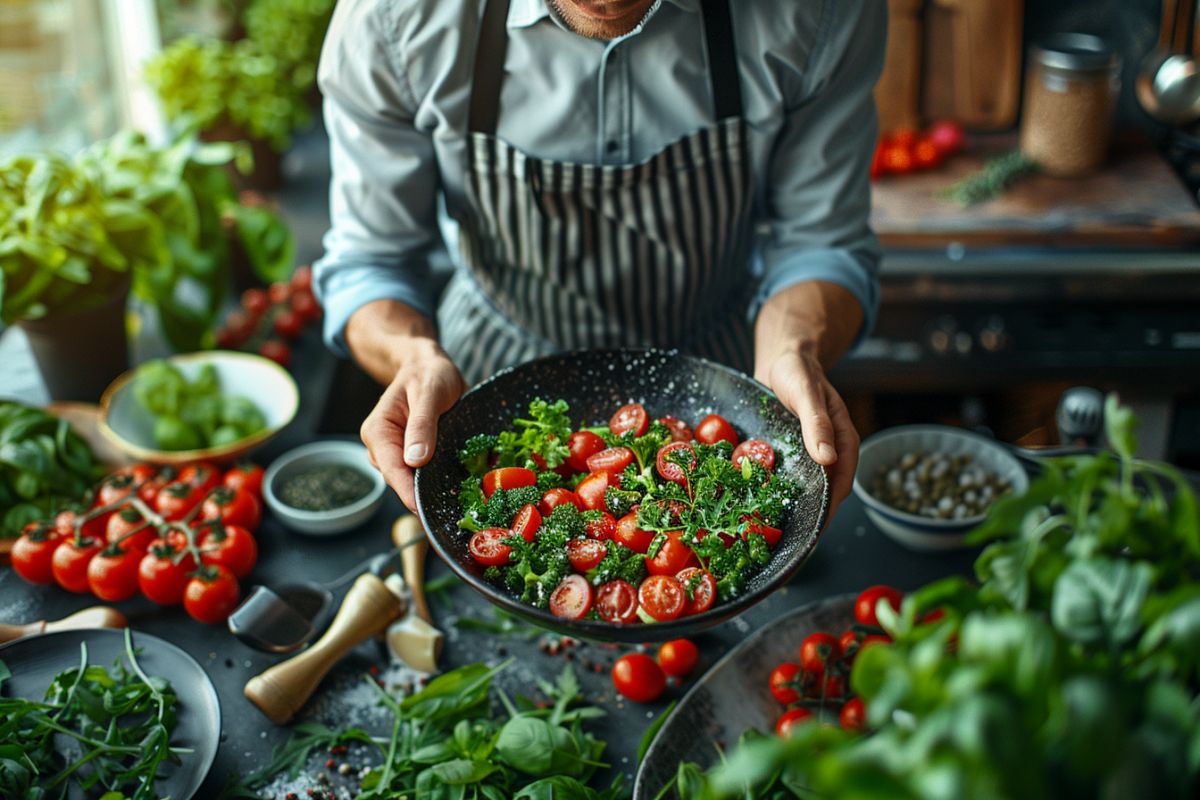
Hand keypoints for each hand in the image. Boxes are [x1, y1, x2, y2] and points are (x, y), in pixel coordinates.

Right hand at [360, 340, 465, 511]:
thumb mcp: (429, 393)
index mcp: (378, 431)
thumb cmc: (428, 375)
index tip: (427, 511)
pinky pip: (425, 475)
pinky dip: (441, 480)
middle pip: (402, 481)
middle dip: (425, 495)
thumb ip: (422, 425)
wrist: (429, 367)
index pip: (391, 469)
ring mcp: (397, 454)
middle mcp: (382, 447)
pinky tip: (461, 487)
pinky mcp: (413, 457)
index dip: (409, 493)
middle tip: (456, 511)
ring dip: (435, 489)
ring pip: (414, 482)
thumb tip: (415, 460)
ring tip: (463, 501)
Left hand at [756, 346, 859, 521]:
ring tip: (772, 533)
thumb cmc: (797, 371)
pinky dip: (778, 491)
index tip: (814, 529)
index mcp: (842, 439)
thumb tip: (829, 459)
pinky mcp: (791, 453)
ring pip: (806, 488)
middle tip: (789, 541)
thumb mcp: (806, 394)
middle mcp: (828, 451)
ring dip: (793, 507)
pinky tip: (758, 506)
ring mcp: (809, 454)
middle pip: (825, 492)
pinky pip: (788, 477)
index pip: (841, 482)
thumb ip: (817, 423)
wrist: (782, 359)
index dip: (829, 507)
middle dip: (810, 516)